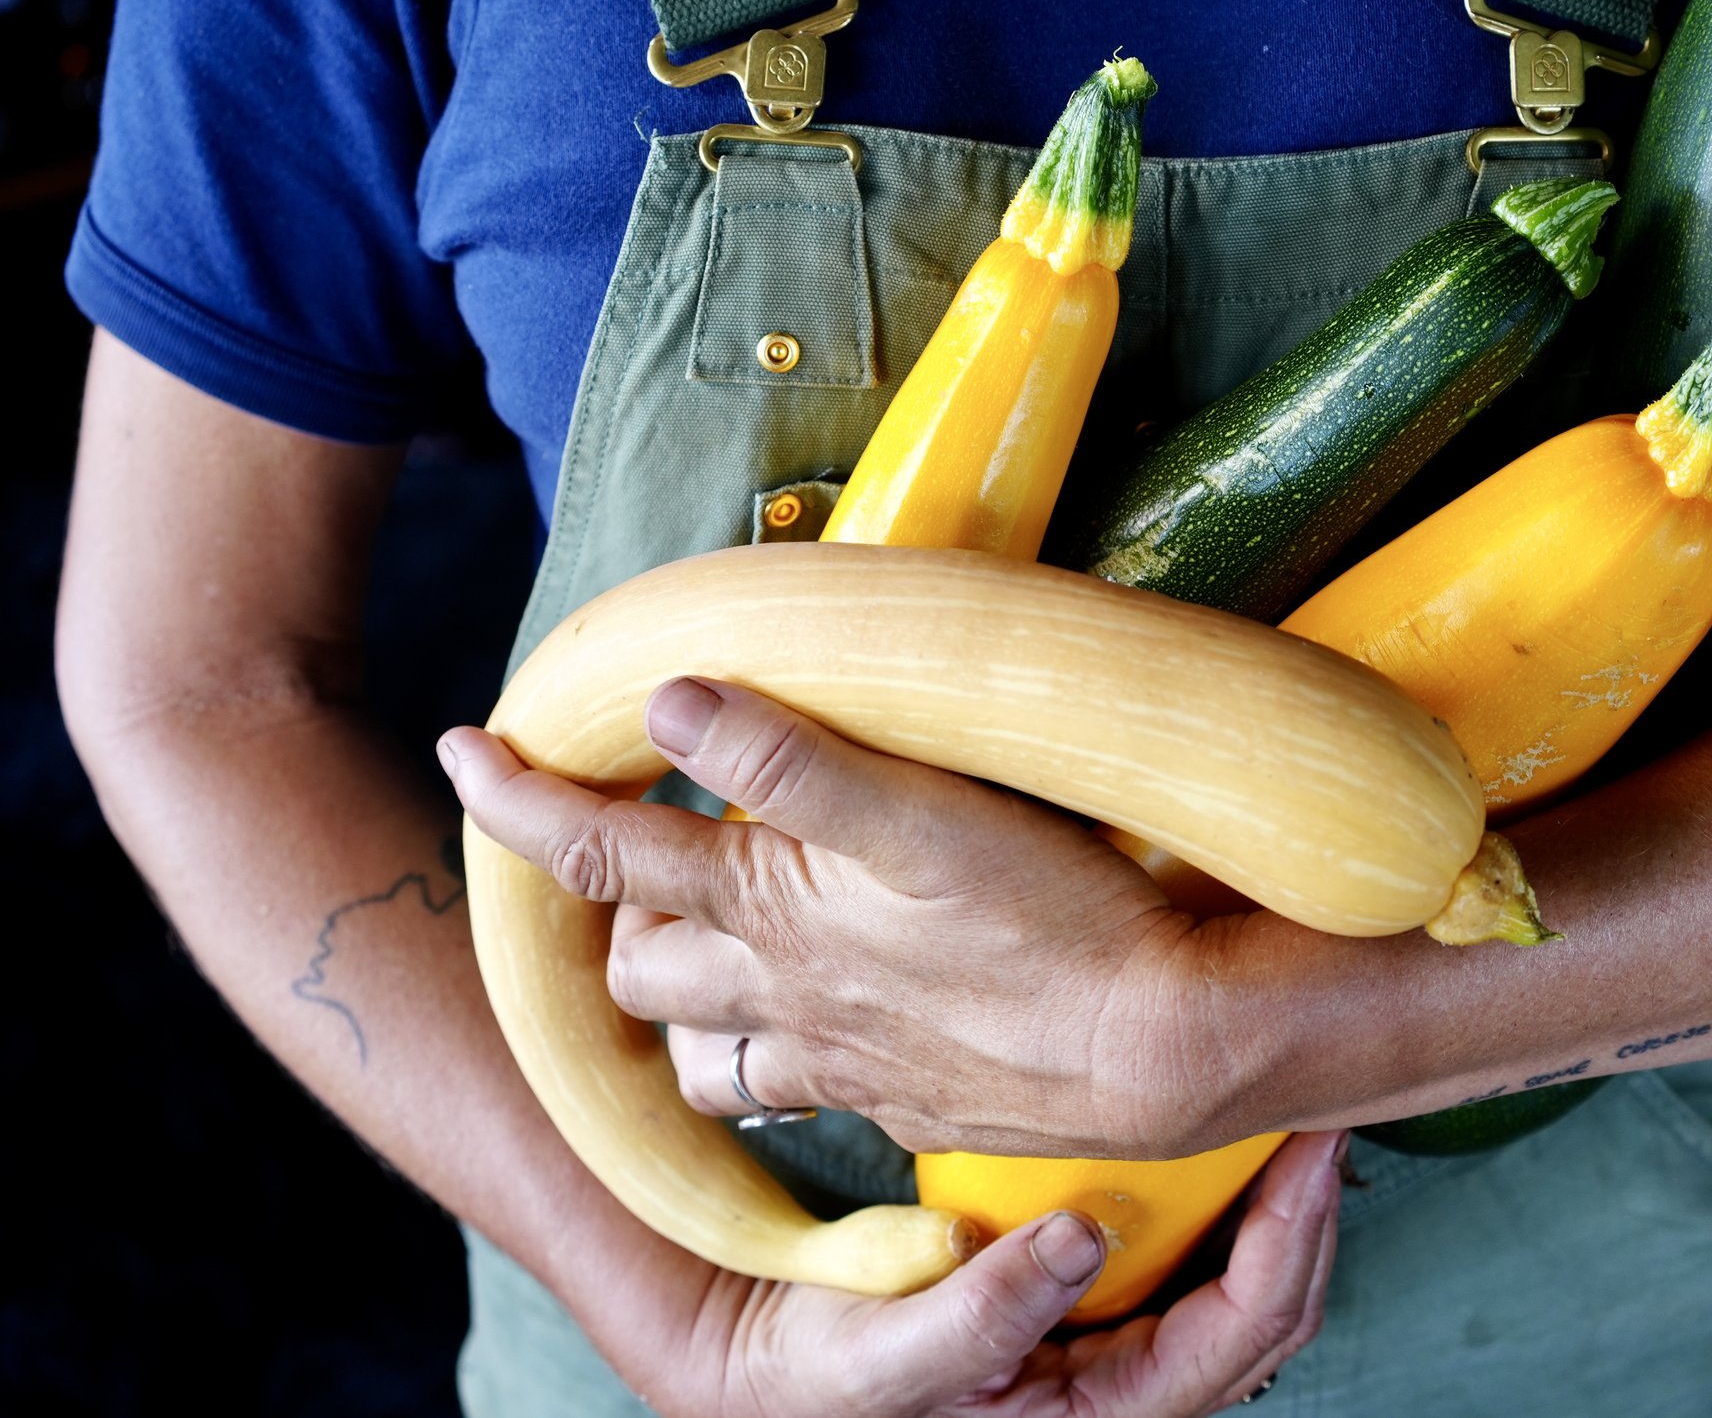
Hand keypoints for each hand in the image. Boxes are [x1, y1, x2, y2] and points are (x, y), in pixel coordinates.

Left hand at [441, 676, 1236, 1156]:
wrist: (1161, 1047)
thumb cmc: (1050, 917)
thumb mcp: (921, 814)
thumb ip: (791, 758)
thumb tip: (665, 698)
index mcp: (769, 911)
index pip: (599, 853)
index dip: (516, 802)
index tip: (461, 747)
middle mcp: (782, 998)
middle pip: (639, 970)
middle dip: (617, 914)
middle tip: (640, 853)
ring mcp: (840, 1064)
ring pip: (706, 1056)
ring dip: (689, 1003)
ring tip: (713, 950)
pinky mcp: (902, 1102)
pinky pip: (800, 1094)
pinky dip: (782, 1056)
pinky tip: (830, 1022)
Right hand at [644, 1130, 1342, 1417]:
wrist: (760, 1345)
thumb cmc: (816, 1371)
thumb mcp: (879, 1357)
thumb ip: (978, 1317)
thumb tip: (1079, 1242)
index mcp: (1093, 1417)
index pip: (1231, 1340)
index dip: (1286, 1246)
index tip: (1309, 1152)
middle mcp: (1121, 1384)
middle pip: (1266, 1310)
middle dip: (1309, 1214)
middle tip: (1331, 1108)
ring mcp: (1113, 1336)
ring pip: (1241, 1276)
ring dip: (1277, 1198)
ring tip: (1297, 1106)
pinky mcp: (1090, 1286)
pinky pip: (1188, 1244)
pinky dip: (1221, 1186)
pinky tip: (1220, 1122)